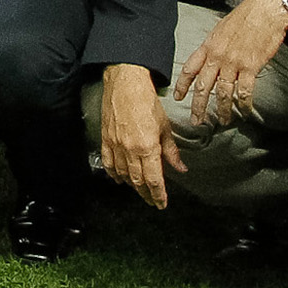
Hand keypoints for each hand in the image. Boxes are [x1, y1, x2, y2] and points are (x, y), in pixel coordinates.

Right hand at [96, 65, 185, 209]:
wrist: (126, 83)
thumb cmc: (145, 101)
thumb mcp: (165, 127)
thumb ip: (172, 151)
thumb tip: (180, 167)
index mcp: (147, 147)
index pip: (153, 180)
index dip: (158, 195)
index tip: (161, 203)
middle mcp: (130, 149)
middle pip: (138, 181)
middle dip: (146, 195)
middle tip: (152, 201)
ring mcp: (116, 145)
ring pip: (123, 175)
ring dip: (132, 186)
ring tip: (140, 191)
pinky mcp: (106, 139)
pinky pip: (108, 163)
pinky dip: (113, 174)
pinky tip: (118, 179)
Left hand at [170, 0, 287, 126]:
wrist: (265, 12)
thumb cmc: (245, 17)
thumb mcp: (221, 29)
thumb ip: (214, 46)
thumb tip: (211, 57)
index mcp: (208, 46)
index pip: (189, 68)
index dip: (182, 85)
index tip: (178, 97)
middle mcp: (217, 56)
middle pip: (203, 86)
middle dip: (199, 106)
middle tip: (197, 121)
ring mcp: (233, 62)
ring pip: (223, 93)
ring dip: (223, 110)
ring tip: (224, 121)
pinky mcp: (250, 67)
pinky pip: (244, 91)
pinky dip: (244, 104)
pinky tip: (244, 111)